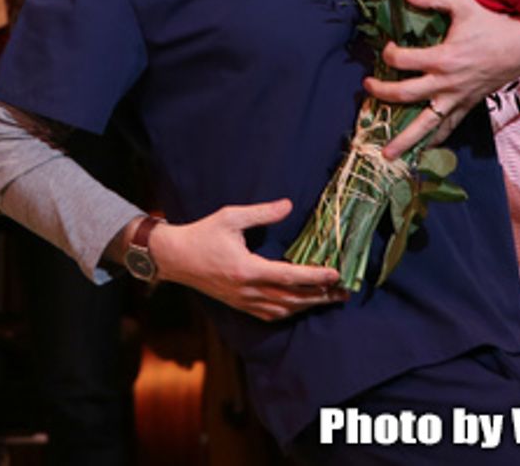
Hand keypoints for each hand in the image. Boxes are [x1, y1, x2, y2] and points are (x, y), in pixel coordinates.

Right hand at [150, 199, 347, 320]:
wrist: (175, 258)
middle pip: (292, 298)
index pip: (289, 276)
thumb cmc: (203, 234)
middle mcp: (247, 290)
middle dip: (320, 296)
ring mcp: (243, 301)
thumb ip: (262, 213)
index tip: (335, 273)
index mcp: (247, 269)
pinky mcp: (239, 305)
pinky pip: (269, 315)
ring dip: (308, 305)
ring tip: (330, 298)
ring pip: (283, 309)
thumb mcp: (231, 217)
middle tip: (344, 291)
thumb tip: (289, 205)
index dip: (315, 277)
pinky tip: (301, 306)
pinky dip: (289, 312)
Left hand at [365, 0, 519, 159]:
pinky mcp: (468, 105)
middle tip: (367, 87)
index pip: (402, 60)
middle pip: (405, 94)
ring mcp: (457, 97)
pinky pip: (449, 126)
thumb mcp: (464, 3)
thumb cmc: (495, 22)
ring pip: (426, 123)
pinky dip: (436, 139)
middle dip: (382, 93)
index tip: (387, 46)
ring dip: (405, 139)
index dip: (389, 53)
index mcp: (443, 58)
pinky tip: (423, 149)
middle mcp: (446, 82)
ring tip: (387, 154)